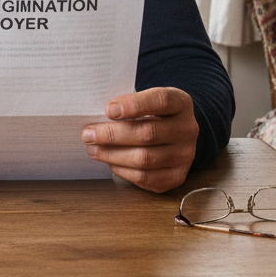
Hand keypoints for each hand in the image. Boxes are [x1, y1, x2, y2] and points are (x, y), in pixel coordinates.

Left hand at [81, 87, 197, 192]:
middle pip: (148, 133)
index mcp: (181, 103)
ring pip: (144, 158)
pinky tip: (110, 161)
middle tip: (88, 133)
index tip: (108, 109)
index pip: (160, 101)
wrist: (178, 132)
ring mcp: (185, 155)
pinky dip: (123, 170)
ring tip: (93, 148)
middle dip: (112, 135)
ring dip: (113, 154)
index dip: (133, 105)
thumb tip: (96, 116)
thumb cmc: (154, 112)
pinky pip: (146, 177)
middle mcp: (187, 129)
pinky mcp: (177, 176)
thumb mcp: (148, 99)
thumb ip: (129, 104)